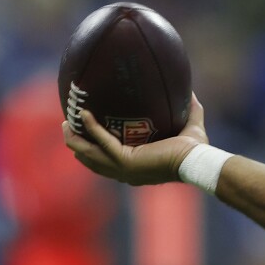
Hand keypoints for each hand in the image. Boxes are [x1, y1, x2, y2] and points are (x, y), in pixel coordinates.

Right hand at [64, 93, 208, 185]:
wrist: (197, 161)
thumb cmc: (196, 151)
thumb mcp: (189, 129)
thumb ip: (190, 111)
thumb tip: (191, 92)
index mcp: (134, 169)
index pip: (106, 162)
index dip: (92, 151)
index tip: (83, 134)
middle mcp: (125, 172)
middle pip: (91, 161)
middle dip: (76, 145)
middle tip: (68, 126)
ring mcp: (123, 169)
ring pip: (88, 154)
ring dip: (75, 138)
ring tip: (67, 121)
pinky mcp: (126, 161)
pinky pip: (102, 142)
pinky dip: (92, 127)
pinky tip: (84, 113)